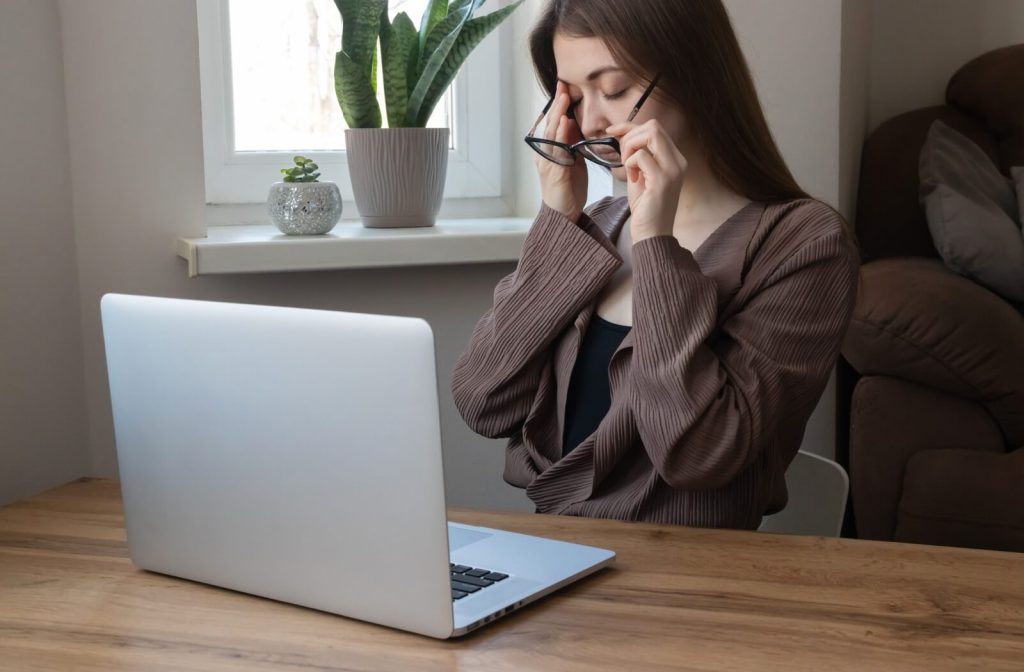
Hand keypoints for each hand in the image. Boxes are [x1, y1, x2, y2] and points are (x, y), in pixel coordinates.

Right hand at [534, 80, 587, 222]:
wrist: (564, 215)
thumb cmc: (569, 189)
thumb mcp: (574, 161)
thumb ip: (572, 143)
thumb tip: (574, 122)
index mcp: (548, 152)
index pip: (553, 125)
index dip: (557, 107)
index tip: (563, 88)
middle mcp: (544, 155)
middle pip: (550, 125)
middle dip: (557, 105)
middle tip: (563, 86)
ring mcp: (547, 164)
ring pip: (551, 135)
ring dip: (558, 116)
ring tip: (563, 99)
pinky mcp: (554, 173)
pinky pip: (557, 150)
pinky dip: (561, 136)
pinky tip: (565, 124)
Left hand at [605, 119, 686, 241]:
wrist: (652, 234)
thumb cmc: (646, 207)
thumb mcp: (640, 174)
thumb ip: (636, 154)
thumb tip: (622, 133)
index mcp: (674, 158)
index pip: (654, 128)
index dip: (630, 126)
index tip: (612, 131)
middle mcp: (678, 161)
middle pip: (654, 126)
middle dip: (630, 136)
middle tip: (623, 158)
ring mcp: (673, 170)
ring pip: (650, 135)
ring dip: (630, 147)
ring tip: (627, 167)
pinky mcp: (663, 180)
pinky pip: (641, 156)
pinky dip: (630, 163)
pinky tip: (632, 179)